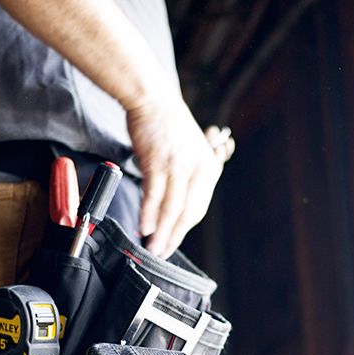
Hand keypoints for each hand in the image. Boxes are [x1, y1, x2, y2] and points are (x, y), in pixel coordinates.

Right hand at [127, 97, 234, 256]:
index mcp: (209, 169)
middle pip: (187, 214)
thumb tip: (176, 206)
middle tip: (161, 254)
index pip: (197, 209)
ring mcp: (179, 167)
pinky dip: (149, 214)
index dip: (183, 231)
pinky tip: (144, 228)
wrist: (153, 100)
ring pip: (172, 209)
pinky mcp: (158, 163)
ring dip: (161, 232)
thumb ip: (188, 177)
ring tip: (153, 247)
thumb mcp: (190, 152)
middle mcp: (198, 169)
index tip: (171, 244)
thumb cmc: (168, 125)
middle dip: (173, 237)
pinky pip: (154, 196)